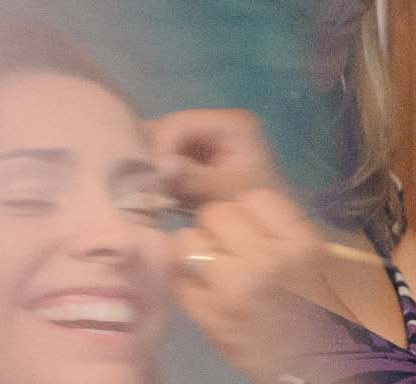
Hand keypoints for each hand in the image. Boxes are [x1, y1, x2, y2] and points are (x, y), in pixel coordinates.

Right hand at [149, 108, 285, 206]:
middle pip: (170, 130)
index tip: (151, 178)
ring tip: (151, 190)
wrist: (269, 229)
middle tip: (146, 186)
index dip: (161, 147)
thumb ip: (193, 178)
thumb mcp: (224, 194)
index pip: (181, 123)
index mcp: (232, 124)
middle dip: (156, 157)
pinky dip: (163, 175)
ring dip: (157, 167)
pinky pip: (170, 157)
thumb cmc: (254, 210)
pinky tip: (159, 192)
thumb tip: (161, 167)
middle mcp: (219, 122)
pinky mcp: (200, 153)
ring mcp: (208, 137)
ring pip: (166, 144)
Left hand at [169, 188, 329, 382]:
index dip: (249, 212)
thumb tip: (250, 212)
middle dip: (220, 230)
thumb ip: (293, 234)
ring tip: (213, 272)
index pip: (255, 198)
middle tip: (229, 252)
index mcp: (303, 246)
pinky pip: (179, 281)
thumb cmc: (337, 323)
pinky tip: (205, 295)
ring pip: (189, 242)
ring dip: (197, 253)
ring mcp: (234, 291)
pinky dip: (187, 285)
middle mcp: (267, 262)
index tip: (253, 230)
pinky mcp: (210, 320)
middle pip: (217, 214)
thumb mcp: (332, 267)